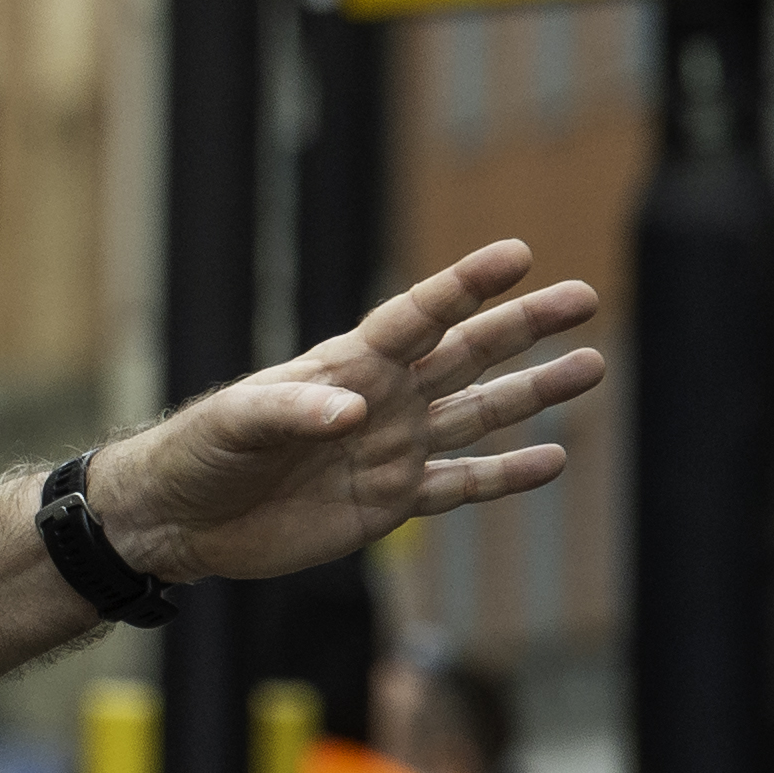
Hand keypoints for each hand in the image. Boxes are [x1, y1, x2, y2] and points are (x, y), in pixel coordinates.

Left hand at [87, 239, 603, 587]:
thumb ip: (293, 411)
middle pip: (467, 353)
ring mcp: (393, 449)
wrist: (182, 517)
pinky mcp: (392, 501)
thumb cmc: (201, 451)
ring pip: (480, 414)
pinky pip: (463, 484)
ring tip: (591, 366)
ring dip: (535, 392)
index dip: (465, 286)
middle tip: (584, 297)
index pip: (418, 316)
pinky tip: (553, 459)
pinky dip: (507, 475)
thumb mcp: (236, 422)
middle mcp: (383, 400)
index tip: (517, 255)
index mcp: (348, 365)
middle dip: (524, 325)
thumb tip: (354, 413)